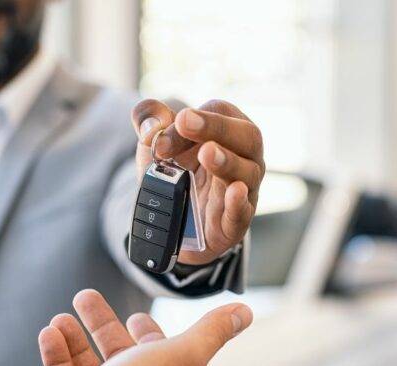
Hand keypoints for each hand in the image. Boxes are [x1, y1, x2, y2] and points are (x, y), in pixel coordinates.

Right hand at [32, 289, 252, 365]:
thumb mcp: (184, 354)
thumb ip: (211, 332)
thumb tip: (242, 313)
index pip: (157, 351)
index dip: (148, 332)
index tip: (136, 315)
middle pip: (117, 351)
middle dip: (102, 323)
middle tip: (86, 299)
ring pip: (87, 364)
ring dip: (76, 337)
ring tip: (62, 316)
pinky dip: (56, 356)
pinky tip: (50, 335)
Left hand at [131, 100, 264, 264]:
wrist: (171, 221)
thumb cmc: (174, 173)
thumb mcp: (155, 142)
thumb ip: (148, 119)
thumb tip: (153, 126)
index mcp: (228, 130)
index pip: (220, 112)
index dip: (194, 118)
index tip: (165, 133)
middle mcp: (244, 157)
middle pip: (248, 136)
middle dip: (217, 127)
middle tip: (186, 123)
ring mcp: (245, 190)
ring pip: (248, 173)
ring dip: (227, 161)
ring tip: (207, 153)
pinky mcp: (235, 223)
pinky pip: (243, 212)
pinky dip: (239, 202)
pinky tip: (234, 191)